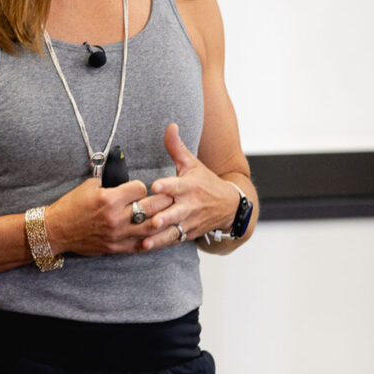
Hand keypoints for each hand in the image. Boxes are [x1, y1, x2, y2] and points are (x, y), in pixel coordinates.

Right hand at [47, 177, 173, 256]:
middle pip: (151, 207)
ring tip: (169, 215)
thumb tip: (124, 173)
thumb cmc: (72, 205)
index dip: (143, 186)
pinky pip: (140, 245)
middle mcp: (116, 218)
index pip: (141, 188)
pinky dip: (151, 239)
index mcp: (110, 199)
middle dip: (162, 200)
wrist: (57, 229)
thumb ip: (110, 182)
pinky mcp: (116, 248)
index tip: (141, 188)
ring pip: (150, 228)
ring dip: (162, 220)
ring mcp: (117, 235)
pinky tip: (158, 234)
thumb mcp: (90, 185)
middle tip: (170, 197)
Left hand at [141, 123, 236, 250]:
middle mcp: (189, 205)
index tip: (155, 185)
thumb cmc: (206, 182)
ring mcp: (188, 221)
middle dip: (162, 217)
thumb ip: (176, 147)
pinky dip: (159, 245)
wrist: (229, 207)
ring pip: (173, 230)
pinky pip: (172, 241)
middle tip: (149, 220)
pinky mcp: (186, 233)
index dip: (167, 185)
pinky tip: (144, 248)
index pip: (177, 185)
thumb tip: (170, 125)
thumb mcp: (193, 164)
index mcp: (189, 186)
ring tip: (144, 241)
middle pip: (174, 212)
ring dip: (159, 237)